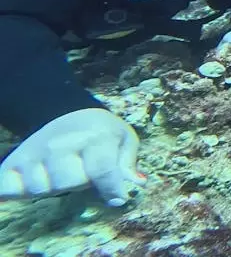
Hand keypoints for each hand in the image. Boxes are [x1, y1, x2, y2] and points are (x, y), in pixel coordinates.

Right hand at [0, 108, 144, 206]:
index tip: (118, 199)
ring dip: (52, 186)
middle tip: (81, 169)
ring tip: (61, 171)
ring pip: (41, 189)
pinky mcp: (14, 161)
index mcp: (95, 135)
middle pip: (68, 183)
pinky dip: (17, 190)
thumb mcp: (123, 138)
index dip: (112, 189)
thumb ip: (128, 162)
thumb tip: (136, 183)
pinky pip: (9, 188)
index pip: (101, 170)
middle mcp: (62, 143)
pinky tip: (30, 180)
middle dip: (79, 183)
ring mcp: (35, 151)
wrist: (64, 112)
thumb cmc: (100, 131)